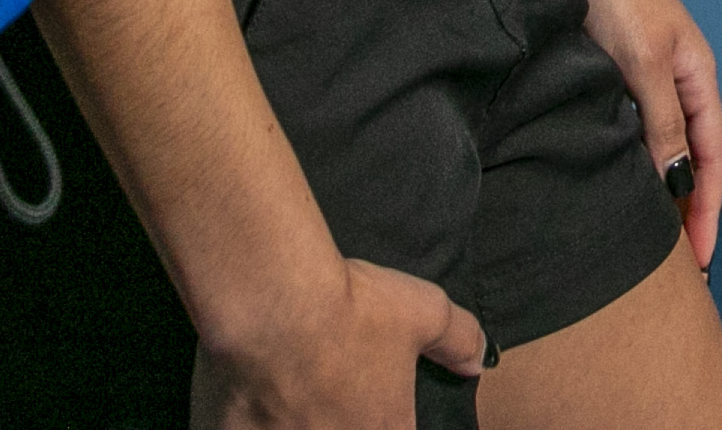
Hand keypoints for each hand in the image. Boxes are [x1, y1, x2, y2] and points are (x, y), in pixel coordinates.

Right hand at [194, 255, 487, 429]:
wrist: (275, 303)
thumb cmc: (351, 308)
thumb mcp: (425, 311)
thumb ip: (458, 339)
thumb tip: (477, 363)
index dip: (387, 422)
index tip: (372, 409)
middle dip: (333, 421)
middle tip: (322, 398)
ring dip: (293, 425)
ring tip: (289, 402)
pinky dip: (244, 424)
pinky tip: (245, 407)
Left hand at [554, 0, 721, 274]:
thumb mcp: (641, 65)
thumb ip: (661, 125)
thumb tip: (677, 183)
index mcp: (698, 77)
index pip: (712, 159)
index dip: (706, 210)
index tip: (699, 261)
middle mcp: (679, 79)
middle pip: (693, 156)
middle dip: (689, 208)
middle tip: (676, 263)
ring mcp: (650, 73)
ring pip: (662, 143)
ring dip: (659, 187)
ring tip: (647, 235)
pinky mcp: (617, 68)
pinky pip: (634, 127)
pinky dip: (632, 160)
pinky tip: (613, 181)